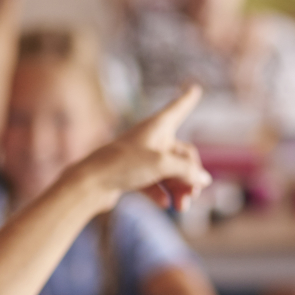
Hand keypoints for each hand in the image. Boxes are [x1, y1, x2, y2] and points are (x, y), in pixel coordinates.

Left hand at [67, 85, 210, 212]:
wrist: (90, 183)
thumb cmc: (123, 165)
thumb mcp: (161, 164)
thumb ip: (187, 171)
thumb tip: (204, 180)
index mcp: (157, 126)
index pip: (177, 108)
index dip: (187, 100)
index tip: (194, 88)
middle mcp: (151, 139)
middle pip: (182, 154)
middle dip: (190, 175)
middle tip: (193, 194)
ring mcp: (142, 158)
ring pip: (170, 172)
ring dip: (179, 189)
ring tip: (182, 207)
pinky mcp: (133, 175)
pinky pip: (155, 183)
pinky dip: (162, 193)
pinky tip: (165, 205)